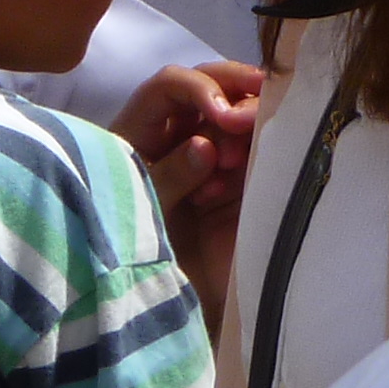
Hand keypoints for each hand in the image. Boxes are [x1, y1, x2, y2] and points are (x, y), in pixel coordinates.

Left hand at [117, 60, 263, 311]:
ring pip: (240, 115)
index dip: (199, 87)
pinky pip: (255, 153)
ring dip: (244, 128)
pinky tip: (234, 182)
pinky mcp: (238, 181)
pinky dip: (253, 158)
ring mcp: (211, 154)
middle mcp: (179, 132)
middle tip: (245, 120)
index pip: (172, 84)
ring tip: (229, 163)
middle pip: (212, 87)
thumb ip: (169, 175)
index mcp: (143, 128)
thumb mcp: (142, 207)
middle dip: (234, 94)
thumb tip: (205, 145)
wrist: (158, 303)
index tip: (222, 114)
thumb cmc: (133, 247)